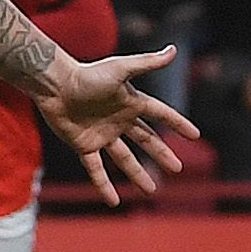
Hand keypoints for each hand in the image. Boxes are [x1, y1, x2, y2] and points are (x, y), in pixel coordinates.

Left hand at [31, 46, 201, 203]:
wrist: (55, 85)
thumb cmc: (87, 75)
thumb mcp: (121, 69)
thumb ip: (147, 63)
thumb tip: (174, 50)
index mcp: (131, 103)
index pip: (161, 115)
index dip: (177, 123)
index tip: (195, 135)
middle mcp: (119, 120)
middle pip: (146, 140)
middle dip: (161, 154)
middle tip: (177, 169)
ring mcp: (102, 134)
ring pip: (125, 159)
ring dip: (138, 174)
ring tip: (152, 190)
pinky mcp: (84, 145)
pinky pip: (96, 169)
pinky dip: (104, 185)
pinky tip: (113, 201)